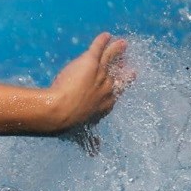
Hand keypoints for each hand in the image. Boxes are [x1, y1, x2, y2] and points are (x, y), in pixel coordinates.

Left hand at [48, 33, 133, 151]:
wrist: (60, 112)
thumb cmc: (68, 124)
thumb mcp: (81, 135)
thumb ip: (89, 144)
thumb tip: (95, 154)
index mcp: (106, 104)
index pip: (118, 92)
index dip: (121, 86)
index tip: (125, 82)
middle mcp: (108, 87)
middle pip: (120, 75)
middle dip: (125, 68)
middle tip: (129, 64)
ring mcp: (101, 73)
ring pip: (111, 58)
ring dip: (117, 49)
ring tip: (122, 43)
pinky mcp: (91, 62)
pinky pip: (99, 48)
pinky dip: (102, 41)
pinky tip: (105, 35)